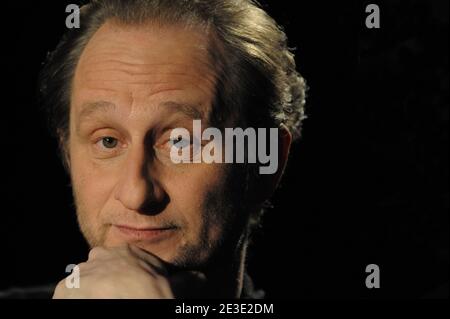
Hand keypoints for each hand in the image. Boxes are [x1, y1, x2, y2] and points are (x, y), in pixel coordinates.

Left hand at [53, 244, 174, 298]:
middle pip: (102, 270)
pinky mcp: (64, 292)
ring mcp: (81, 274)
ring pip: (85, 283)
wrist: (130, 305)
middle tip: (119, 299)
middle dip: (108, 283)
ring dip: (91, 294)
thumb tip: (200, 278)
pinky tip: (92, 305)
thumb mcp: (175, 288)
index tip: (135, 292)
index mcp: (127, 252)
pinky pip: (71, 296)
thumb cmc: (153, 297)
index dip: (131, 278)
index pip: (126, 262)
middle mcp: (100, 257)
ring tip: (104, 303)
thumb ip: (186, 280)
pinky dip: (79, 301)